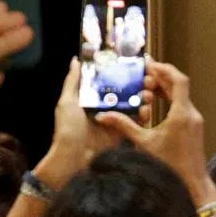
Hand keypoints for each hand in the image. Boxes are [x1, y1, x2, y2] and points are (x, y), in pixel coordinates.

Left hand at [35, 58, 151, 188]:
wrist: (74, 157)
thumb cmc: (68, 128)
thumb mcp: (67, 101)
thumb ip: (73, 81)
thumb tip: (76, 60)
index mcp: (92, 99)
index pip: (109, 82)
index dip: (120, 73)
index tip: (132, 64)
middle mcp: (105, 108)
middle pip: (124, 93)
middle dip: (136, 86)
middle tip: (146, 80)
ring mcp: (115, 121)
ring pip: (133, 107)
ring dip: (142, 100)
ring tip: (148, 94)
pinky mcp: (123, 133)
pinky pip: (135, 123)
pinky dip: (143, 117)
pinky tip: (147, 110)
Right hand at [94, 61, 207, 196]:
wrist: (192, 183)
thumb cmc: (169, 166)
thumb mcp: (143, 143)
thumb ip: (124, 126)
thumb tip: (102, 115)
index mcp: (181, 114)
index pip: (178, 81)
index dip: (164, 69)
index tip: (149, 65)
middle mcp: (191, 114)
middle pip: (179, 86)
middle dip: (161, 78)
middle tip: (143, 74)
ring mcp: (195, 121)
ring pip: (181, 96)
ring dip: (165, 89)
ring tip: (147, 85)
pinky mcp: (194, 128)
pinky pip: (183, 106)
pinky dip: (170, 100)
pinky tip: (156, 102)